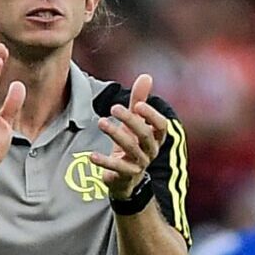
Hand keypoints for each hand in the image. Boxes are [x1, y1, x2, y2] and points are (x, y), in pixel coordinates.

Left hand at [94, 72, 172, 203]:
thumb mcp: (135, 122)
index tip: (138, 105)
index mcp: (156, 137)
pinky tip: (92, 156)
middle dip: (130, 120)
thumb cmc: (132, 143)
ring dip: (116, 134)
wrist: (126, 178)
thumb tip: (146, 76)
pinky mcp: (126, 176)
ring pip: (131, 149)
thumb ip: (139, 101)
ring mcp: (139, 164)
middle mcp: (151, 151)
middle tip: (113, 108)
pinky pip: (117, 168)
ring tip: (100, 122)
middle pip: (145, 135)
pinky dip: (105, 162)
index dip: (152, 116)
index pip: (161, 126)